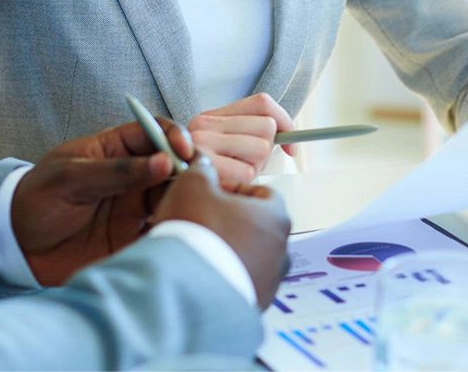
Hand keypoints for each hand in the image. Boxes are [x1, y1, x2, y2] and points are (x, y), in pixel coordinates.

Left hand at [12, 118, 193, 285]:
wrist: (13, 248)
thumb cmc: (36, 201)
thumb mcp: (70, 179)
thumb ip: (116, 171)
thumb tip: (165, 162)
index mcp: (116, 149)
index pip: (155, 132)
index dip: (174, 136)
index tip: (184, 150)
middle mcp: (133, 175)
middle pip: (175, 163)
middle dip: (188, 170)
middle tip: (193, 183)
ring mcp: (136, 204)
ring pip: (175, 195)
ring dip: (185, 200)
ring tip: (182, 211)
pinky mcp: (134, 234)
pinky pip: (163, 228)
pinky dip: (175, 229)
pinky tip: (173, 233)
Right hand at [152, 156, 290, 309]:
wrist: (185, 291)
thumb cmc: (196, 234)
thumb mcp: (192, 187)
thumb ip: (201, 170)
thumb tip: (203, 163)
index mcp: (275, 217)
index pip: (264, 194)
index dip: (238, 191)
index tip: (216, 195)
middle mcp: (281, 249)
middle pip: (258, 227)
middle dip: (233, 223)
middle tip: (205, 223)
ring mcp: (271, 280)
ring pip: (253, 258)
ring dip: (231, 253)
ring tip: (201, 253)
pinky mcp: (256, 305)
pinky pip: (244, 285)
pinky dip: (228, 279)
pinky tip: (203, 276)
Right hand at [188, 92, 294, 186]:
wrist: (177, 207)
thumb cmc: (211, 178)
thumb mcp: (227, 149)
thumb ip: (253, 134)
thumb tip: (291, 140)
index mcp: (210, 117)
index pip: (262, 103)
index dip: (284, 121)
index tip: (290, 147)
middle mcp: (203, 125)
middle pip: (267, 126)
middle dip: (265, 151)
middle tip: (245, 166)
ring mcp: (201, 144)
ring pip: (262, 148)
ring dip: (255, 167)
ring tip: (235, 176)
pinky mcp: (204, 167)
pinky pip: (248, 172)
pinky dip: (244, 183)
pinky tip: (229, 186)